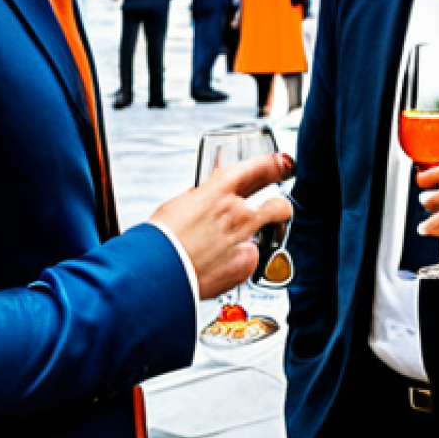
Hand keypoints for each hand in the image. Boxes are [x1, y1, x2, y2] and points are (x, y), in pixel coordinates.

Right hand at [150, 153, 293, 298]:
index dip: (273, 165)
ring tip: (257, 234)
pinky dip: (242, 258)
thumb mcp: (179, 205)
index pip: (257, 169)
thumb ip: (200, 197)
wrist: (158, 274)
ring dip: (269, 228)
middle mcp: (237, 213)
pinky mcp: (244, 264)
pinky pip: (251, 256)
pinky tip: (227, 261)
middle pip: (277, 203)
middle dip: (280, 203)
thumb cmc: (162, 240)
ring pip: (273, 228)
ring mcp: (244, 239)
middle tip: (279, 203)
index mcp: (219, 192)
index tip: (281, 164)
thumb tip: (204, 195)